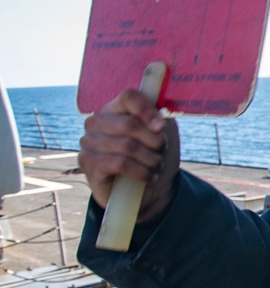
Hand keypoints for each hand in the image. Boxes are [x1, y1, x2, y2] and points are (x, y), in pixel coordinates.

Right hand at [78, 89, 179, 220]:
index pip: (129, 97)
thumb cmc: (152, 156)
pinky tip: (149, 177)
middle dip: (154, 141)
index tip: (162, 127)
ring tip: (157, 166)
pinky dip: (141, 172)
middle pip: (130, 124)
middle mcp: (97, 122)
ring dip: (151, 159)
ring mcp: (89, 142)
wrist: (146, 189)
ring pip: (127, 146)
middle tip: (162, 152)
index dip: (147, 110)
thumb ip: (161, 119)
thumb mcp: (163, 134)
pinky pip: (119, 164)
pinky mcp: (87, 162)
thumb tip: (159, 120)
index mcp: (115, 109)